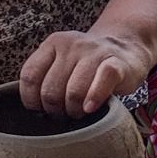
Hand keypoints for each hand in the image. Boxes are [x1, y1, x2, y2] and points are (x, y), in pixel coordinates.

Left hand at [19, 30, 153, 116]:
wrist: (126, 47)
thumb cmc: (88, 65)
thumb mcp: (63, 62)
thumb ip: (45, 77)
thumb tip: (32, 109)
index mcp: (53, 44)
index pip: (29, 76)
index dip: (32, 101)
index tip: (41, 110)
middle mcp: (72, 44)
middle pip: (50, 90)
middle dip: (55, 110)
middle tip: (64, 113)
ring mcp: (95, 52)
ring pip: (73, 92)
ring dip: (74, 110)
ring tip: (79, 112)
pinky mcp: (116, 63)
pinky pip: (101, 83)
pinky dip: (94, 99)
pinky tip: (91, 108)